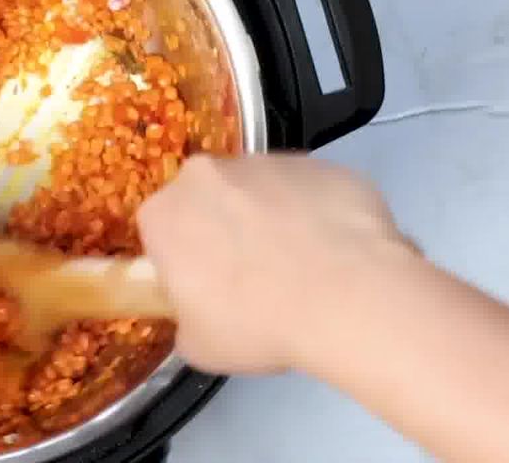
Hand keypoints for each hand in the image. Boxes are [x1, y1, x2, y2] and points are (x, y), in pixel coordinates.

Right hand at [136, 153, 413, 374]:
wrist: (348, 299)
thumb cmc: (259, 324)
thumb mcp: (199, 346)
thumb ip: (187, 319)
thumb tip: (201, 313)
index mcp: (165, 212)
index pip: (160, 229)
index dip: (182, 258)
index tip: (204, 284)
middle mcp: (208, 173)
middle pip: (208, 198)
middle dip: (224, 227)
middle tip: (252, 275)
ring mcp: (268, 162)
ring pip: (260, 189)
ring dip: (271, 218)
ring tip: (301, 266)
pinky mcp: (320, 164)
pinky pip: (309, 190)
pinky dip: (316, 214)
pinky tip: (335, 254)